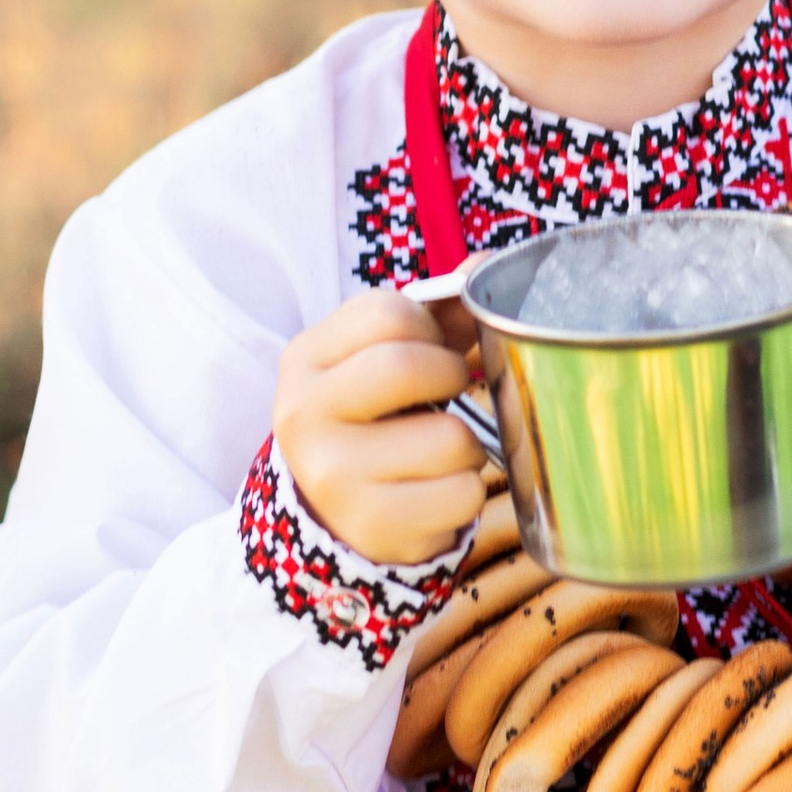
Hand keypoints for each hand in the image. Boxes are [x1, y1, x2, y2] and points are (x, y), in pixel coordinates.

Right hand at [272, 292, 488, 569]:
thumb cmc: (372, 418)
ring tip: (439, 452)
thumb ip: (436, 311)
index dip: (431, 330)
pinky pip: (462, 494)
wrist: (330, 512)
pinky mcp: (372, 526)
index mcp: (305, 359)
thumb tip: (488, 264)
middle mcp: (304, 415)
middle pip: (410, 366)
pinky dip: (466, 492)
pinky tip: (436, 492)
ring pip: (451, 438)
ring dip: (467, 444)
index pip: (389, 313)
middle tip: (449, 393)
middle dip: (452, 377)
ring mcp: (333, 476)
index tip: (432, 350)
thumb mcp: (381, 357)